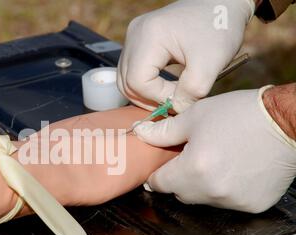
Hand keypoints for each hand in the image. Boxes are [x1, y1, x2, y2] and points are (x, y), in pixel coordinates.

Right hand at [118, 0, 254, 112]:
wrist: (223, 2)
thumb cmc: (219, 28)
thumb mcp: (211, 64)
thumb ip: (191, 92)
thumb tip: (175, 109)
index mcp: (149, 37)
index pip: (138, 81)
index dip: (158, 97)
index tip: (182, 98)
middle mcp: (135, 35)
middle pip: (126, 82)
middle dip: (148, 99)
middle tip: (174, 104)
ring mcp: (134, 36)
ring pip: (126, 79)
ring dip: (146, 94)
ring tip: (171, 97)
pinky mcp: (139, 40)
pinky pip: (133, 70)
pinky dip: (146, 84)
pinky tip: (166, 87)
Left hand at [134, 87, 295, 212]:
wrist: (287, 123)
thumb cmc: (240, 115)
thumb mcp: (195, 116)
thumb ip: (163, 131)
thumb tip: (139, 133)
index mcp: (193, 170)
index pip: (159, 184)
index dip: (156, 174)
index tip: (159, 167)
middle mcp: (211, 192)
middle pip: (180, 193)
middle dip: (179, 177)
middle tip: (191, 157)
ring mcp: (233, 202)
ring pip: (203, 199)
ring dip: (202, 185)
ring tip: (216, 159)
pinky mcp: (252, 206)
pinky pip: (227, 202)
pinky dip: (225, 189)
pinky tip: (235, 169)